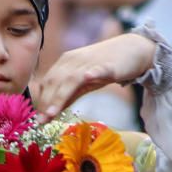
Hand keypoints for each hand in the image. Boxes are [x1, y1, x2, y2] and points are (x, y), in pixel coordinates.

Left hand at [32, 33, 155, 120]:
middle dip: (46, 103)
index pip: (47, 82)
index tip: (38, 118)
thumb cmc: (105, 67)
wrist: (132, 50)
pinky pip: (98, 69)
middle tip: (41, 121)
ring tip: (51, 113)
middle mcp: (74, 60)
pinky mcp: (108, 65)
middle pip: (55, 81)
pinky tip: (86, 78)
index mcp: (65, 63)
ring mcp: (90, 62)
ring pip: (71, 79)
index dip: (41, 100)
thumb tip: (52, 112)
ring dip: (59, 96)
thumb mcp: (83, 82)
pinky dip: (92, 74)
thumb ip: (69, 95)